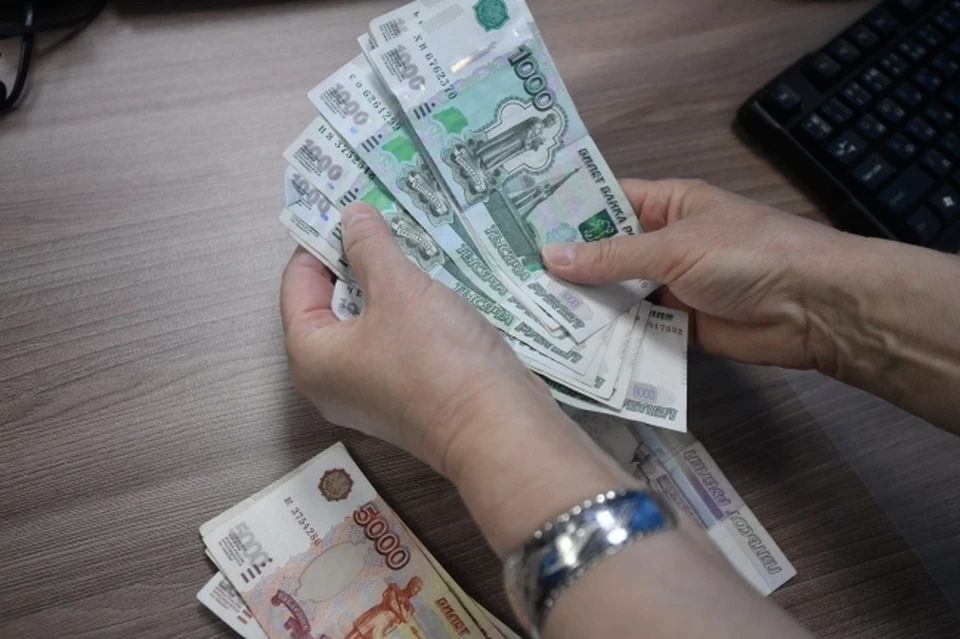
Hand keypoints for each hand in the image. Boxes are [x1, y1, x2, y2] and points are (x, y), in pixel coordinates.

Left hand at [280, 202, 549, 474]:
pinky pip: (391, 342)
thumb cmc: (436, 357)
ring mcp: (365, 393)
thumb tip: (351, 215)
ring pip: (365, 322)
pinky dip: (405, 313)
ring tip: (411, 248)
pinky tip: (431, 289)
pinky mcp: (401, 398)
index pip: (298, 282)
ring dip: (386, 286)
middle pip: (330, 303)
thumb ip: (369, 246)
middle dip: (357, 262)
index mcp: (308, 356)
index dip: (323, 241)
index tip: (352, 208)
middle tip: (384, 222)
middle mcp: (327, 381)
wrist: (496, 426)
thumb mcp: (398, 288)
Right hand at [541, 179, 846, 370]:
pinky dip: (611, 337)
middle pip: (605, 253)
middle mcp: (664, 244)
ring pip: (617, 294)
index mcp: (667, 205)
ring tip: (528, 314)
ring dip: (585, 305)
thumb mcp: (675, 248)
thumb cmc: (749, 254)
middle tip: (510, 279)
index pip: (605, 203)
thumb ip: (612, 257)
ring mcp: (671, 287)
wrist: (814, 308)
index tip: (516, 227)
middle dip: (567, 266)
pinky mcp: (679, 327)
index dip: (565, 213)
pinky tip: (572, 346)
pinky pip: (637, 330)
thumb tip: (550, 256)